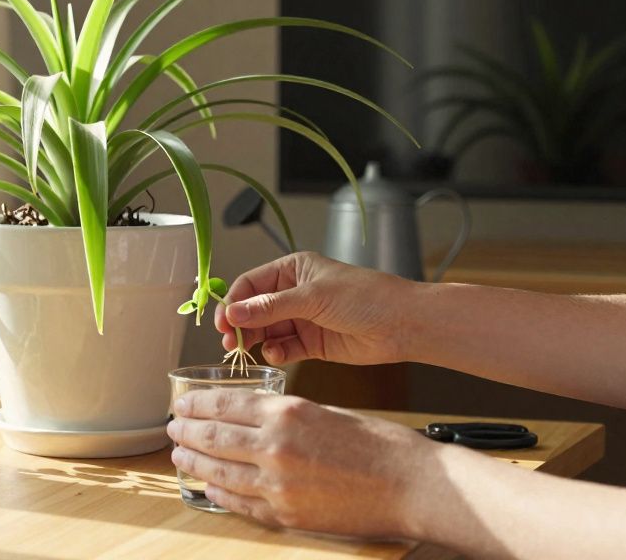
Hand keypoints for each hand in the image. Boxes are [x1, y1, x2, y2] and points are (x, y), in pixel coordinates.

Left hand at [168, 390, 438, 537]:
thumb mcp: (326, 411)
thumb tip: (252, 418)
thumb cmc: (381, 445)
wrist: (413, 486)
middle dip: (186, 432)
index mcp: (286, 412)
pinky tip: (209, 486)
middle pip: (213, 436)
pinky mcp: (286, 514)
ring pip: (219, 471)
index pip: (224, 404)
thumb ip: (286, 415)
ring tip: (180, 457)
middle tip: (173, 430)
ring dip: (194, 463)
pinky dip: (218, 493)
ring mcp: (277, 484)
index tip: (182, 404)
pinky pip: (239, 503)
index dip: (196, 404)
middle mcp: (275, 446)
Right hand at [215, 251, 413, 366]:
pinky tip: (276, 354)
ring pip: (266, 331)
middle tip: (229, 341)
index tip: (222, 321)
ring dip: (255, 341)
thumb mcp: (313, 296)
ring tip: (248, 350)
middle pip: (254, 310)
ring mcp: (302, 319)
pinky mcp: (312, 343)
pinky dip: (276, 353)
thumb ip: (271, 307)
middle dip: (240, 325)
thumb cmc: (366, 296)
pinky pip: (283, 349)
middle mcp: (294, 293)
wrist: (403, 324)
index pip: (250, 284)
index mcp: (292, 270)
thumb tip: (234, 312)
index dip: (233, 302)